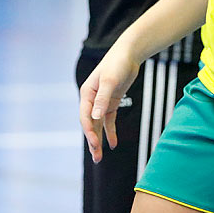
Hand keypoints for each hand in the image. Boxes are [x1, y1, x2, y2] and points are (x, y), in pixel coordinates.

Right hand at [79, 46, 138, 163]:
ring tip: (99, 157)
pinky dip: (110, 132)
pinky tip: (113, 144)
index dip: (89, 131)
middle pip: (90, 124)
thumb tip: (95, 117)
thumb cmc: (117, 64)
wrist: (128, 54)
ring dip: (99, 140)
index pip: (85, 117)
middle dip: (92, 141)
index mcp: (87, 94)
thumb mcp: (110, 81)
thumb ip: (102, 99)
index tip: (95, 144)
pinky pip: (109, 121)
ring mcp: (102, 102)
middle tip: (96, 158)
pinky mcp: (112, 102)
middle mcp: (92, 99)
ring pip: (98, 125)